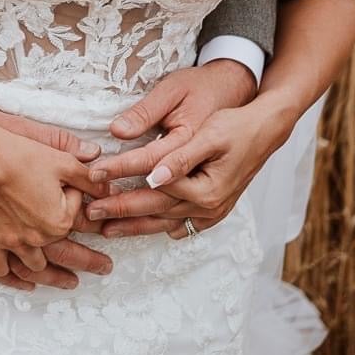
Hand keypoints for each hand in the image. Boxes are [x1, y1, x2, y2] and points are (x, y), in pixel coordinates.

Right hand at [0, 108, 111, 290]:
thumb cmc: (20, 155)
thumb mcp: (62, 161)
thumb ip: (89, 178)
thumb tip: (109, 185)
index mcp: (60, 222)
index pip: (79, 218)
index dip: (77, 201)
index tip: (75, 195)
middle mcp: (38, 239)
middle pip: (66, 254)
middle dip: (88, 261)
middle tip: (104, 268)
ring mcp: (12, 243)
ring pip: (35, 267)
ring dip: (53, 276)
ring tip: (69, 282)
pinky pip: (0, 268)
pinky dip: (11, 277)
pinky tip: (22, 282)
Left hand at [86, 102, 292, 239]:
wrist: (266, 130)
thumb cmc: (236, 125)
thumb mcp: (210, 134)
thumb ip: (181, 157)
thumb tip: (154, 175)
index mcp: (205, 188)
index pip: (152, 186)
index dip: (120, 181)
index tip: (94, 179)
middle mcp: (208, 206)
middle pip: (154, 210)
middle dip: (119, 212)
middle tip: (87, 213)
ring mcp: (212, 211)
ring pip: (164, 221)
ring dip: (135, 225)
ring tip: (106, 229)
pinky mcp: (213, 209)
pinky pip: (182, 224)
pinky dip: (159, 225)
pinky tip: (143, 229)